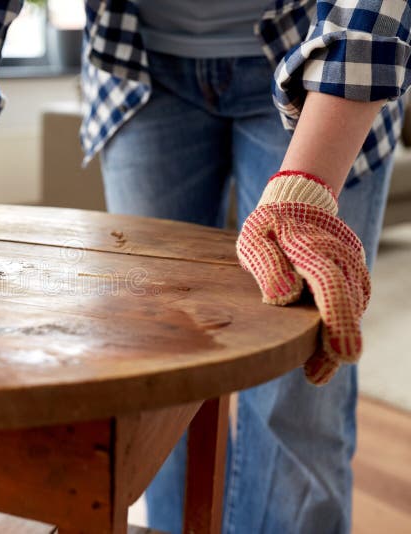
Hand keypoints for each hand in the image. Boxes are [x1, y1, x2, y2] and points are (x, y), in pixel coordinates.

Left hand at [236, 171, 370, 384]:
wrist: (298, 204)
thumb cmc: (269, 226)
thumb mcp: (254, 238)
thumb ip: (267, 265)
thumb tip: (285, 297)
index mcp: (310, 246)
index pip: (328, 283)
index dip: (336, 319)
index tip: (340, 353)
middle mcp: (340, 256)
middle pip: (346, 302)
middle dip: (338, 340)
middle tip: (319, 374)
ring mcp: (351, 265)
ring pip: (353, 306)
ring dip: (338, 339)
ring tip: (317, 371)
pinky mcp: (353, 274)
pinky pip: (353, 303)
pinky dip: (342, 327)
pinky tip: (325, 351)